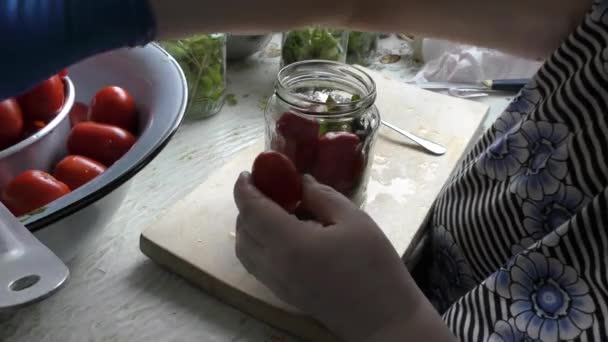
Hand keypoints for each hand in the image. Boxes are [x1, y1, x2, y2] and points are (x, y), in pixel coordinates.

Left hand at [233, 173, 429, 340]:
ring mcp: (276, 283)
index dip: (245, 189)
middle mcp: (274, 265)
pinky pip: (256, 265)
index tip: (247, 173)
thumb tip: (301, 183)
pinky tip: (281, 233)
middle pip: (242, 231)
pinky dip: (256, 244)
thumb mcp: (354, 220)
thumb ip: (322, 197)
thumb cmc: (374, 266)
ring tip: (274, 210)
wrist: (383, 318)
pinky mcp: (283, 294)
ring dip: (249, 226)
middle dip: (247, 206)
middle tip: (268, 189)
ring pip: (244, 251)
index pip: (252, 211)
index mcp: (290, 243)